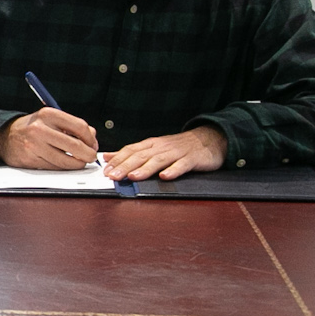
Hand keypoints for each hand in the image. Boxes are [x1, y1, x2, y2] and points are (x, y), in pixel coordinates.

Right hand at [0, 108, 98, 169]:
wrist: (6, 137)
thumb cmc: (33, 128)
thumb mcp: (51, 120)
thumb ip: (72, 126)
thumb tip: (92, 138)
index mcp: (48, 114)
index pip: (80, 127)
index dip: (91, 139)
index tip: (93, 144)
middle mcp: (40, 128)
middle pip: (76, 146)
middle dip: (88, 155)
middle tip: (90, 157)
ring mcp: (34, 145)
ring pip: (66, 161)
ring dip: (77, 164)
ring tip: (78, 162)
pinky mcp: (31, 159)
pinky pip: (55, 167)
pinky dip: (63, 168)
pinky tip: (64, 163)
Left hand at [104, 125, 225, 181]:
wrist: (209, 138)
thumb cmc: (178, 146)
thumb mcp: (153, 147)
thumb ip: (132, 153)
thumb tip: (109, 157)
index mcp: (151, 144)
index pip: (130, 150)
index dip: (118, 160)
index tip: (106, 171)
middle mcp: (161, 147)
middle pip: (141, 156)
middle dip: (125, 166)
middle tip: (113, 176)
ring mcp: (177, 152)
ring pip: (158, 160)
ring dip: (145, 169)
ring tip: (133, 176)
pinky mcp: (192, 159)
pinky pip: (182, 165)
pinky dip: (173, 170)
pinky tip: (165, 177)